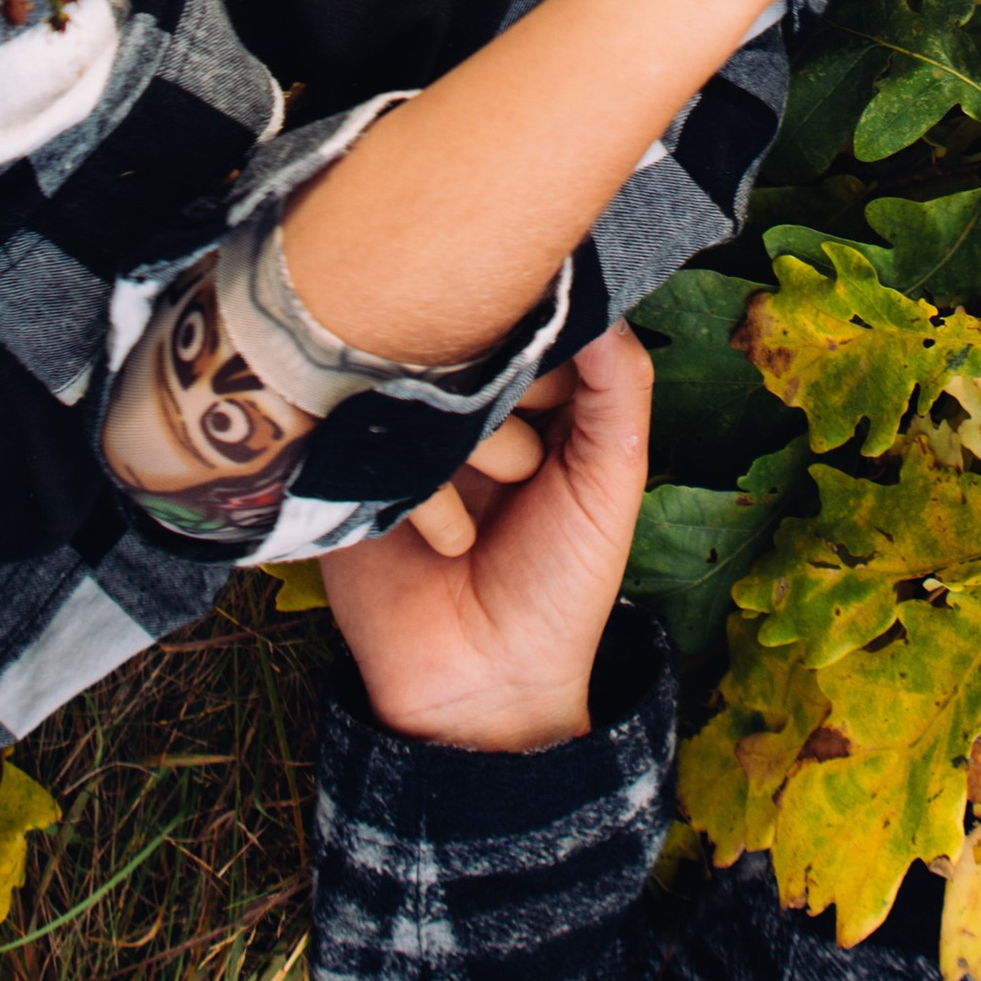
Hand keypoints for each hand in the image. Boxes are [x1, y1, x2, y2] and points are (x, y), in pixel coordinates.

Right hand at [316, 332, 650, 749]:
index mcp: (532, 402)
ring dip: (472, 454)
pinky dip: (428, 500)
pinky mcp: (360, 479)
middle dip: (506, 402)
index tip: (552, 384)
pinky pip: (387, 448)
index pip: (531, 323)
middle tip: (523, 472)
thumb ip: (619, 384)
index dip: (546, 346)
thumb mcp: (612, 479)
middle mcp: (469, 411)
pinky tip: (447, 545)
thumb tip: (601, 295)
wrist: (486, 686)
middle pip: (473, 349)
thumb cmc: (562, 583)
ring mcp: (411, 442)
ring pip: (430, 392)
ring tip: (490, 518)